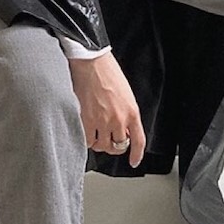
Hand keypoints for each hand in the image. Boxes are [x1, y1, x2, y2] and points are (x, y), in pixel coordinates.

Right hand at [67, 51, 145, 167]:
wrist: (91, 62)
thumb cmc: (106, 71)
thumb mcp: (125, 93)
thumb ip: (125, 111)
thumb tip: (121, 125)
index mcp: (132, 111)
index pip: (138, 141)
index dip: (137, 154)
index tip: (134, 161)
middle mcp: (119, 119)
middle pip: (119, 146)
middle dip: (114, 145)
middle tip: (109, 139)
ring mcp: (102, 121)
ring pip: (102, 145)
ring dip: (100, 142)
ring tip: (96, 133)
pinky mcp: (86, 120)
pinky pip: (88, 141)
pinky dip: (87, 139)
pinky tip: (86, 132)